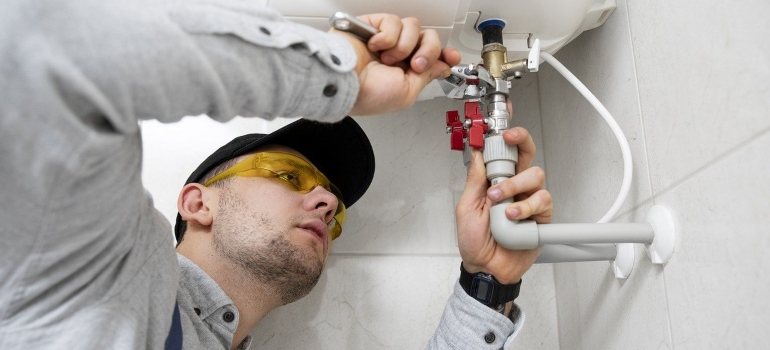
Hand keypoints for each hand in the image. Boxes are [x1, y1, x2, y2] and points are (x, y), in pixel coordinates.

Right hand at [332, 14, 461, 115]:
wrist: (344, 82)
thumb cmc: (368, 94)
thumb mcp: (407, 92)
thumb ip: (427, 76)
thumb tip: (442, 66)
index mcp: (406, 71)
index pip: (432, 56)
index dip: (445, 54)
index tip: (452, 57)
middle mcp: (398, 53)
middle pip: (428, 38)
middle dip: (428, 51)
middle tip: (415, 64)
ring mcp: (386, 39)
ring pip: (413, 27)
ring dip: (404, 46)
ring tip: (388, 58)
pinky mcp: (373, 25)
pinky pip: (393, 21)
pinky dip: (387, 37)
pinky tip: (375, 47)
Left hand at [455, 104, 551, 283]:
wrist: (486, 268)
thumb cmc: (475, 241)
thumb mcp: (466, 207)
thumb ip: (474, 180)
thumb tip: (477, 154)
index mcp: (495, 181)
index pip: (504, 153)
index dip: (507, 137)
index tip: (501, 129)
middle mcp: (515, 187)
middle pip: (527, 154)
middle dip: (521, 142)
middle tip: (509, 141)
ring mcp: (529, 200)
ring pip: (535, 176)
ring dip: (515, 186)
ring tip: (500, 203)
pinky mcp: (541, 217)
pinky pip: (542, 201)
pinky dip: (526, 207)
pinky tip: (514, 216)